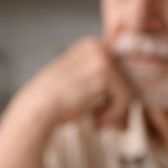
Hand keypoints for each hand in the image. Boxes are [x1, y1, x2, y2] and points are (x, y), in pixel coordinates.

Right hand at [14, 37, 136, 129]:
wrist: (36, 109)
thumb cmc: (53, 102)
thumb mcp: (78, 82)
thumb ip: (99, 78)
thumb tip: (130, 89)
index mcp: (89, 45)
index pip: (118, 70)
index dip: (112, 94)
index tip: (98, 110)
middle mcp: (97, 45)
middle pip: (125, 78)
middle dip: (114, 103)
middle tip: (99, 120)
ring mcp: (102, 57)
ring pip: (127, 89)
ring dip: (114, 111)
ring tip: (97, 122)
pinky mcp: (105, 73)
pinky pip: (125, 98)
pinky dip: (113, 114)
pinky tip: (95, 122)